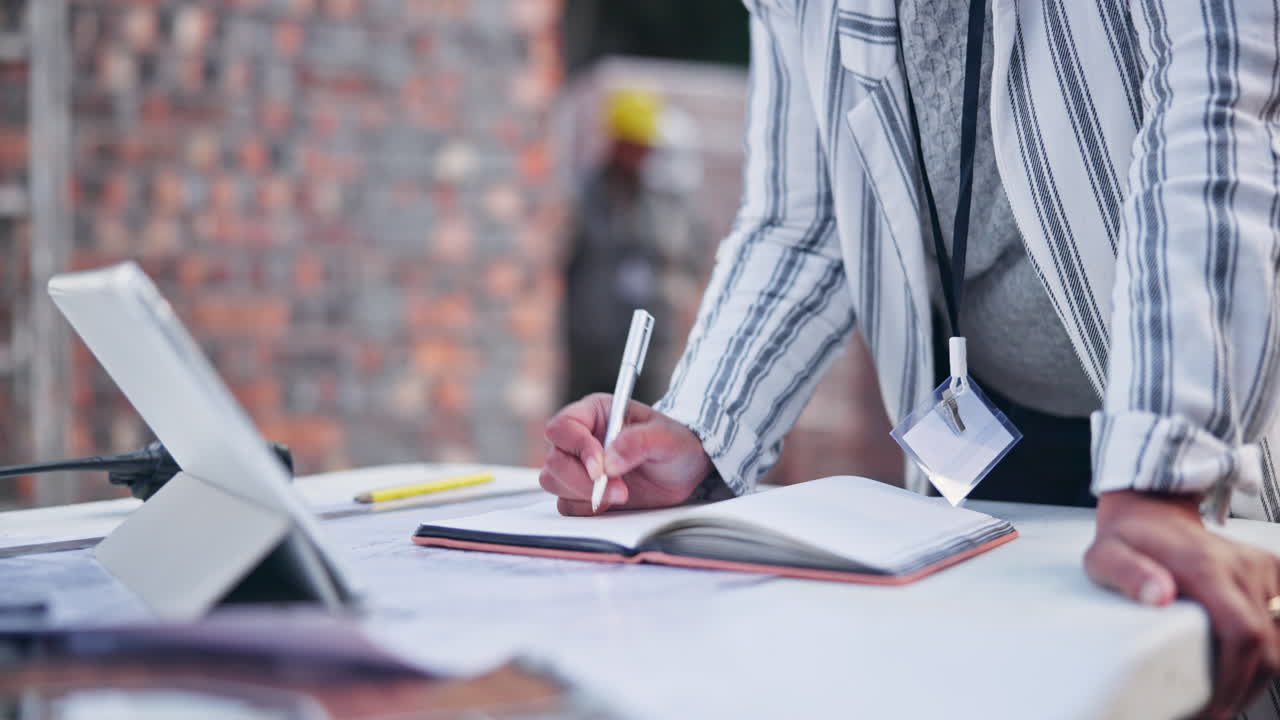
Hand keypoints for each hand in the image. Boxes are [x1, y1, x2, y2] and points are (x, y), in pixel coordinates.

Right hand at [540, 393, 712, 514]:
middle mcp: (581, 438)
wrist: (684, 471)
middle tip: (618, 488)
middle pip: (554, 459)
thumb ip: (638, 442)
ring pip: (554, 482)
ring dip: (584, 494)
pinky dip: (586, 508)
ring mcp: (578, 466)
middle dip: (582, 479)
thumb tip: (610, 461)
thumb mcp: (666, 438)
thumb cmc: (675, 444)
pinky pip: (566, 504)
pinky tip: (612, 502)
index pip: (563, 426)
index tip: (600, 468)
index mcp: (595, 413)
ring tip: (621, 494)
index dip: (577, 448)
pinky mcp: (582, 491)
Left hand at [1085, 490, 1279, 718]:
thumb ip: (1126, 574)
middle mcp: (1242, 567)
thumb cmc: (1129, 540)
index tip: (1215, 708)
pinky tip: (1243, 668)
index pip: (1243, 632)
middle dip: (1245, 688)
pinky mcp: (1270, 574)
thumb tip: (1157, 595)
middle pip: (1269, 645)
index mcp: (1205, 567)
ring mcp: (1261, 570)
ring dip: (1259, 674)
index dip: (1235, 679)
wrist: (1152, 511)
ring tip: (1224, 694)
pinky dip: (1270, 651)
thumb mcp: (1106, 555)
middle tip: (1213, 711)